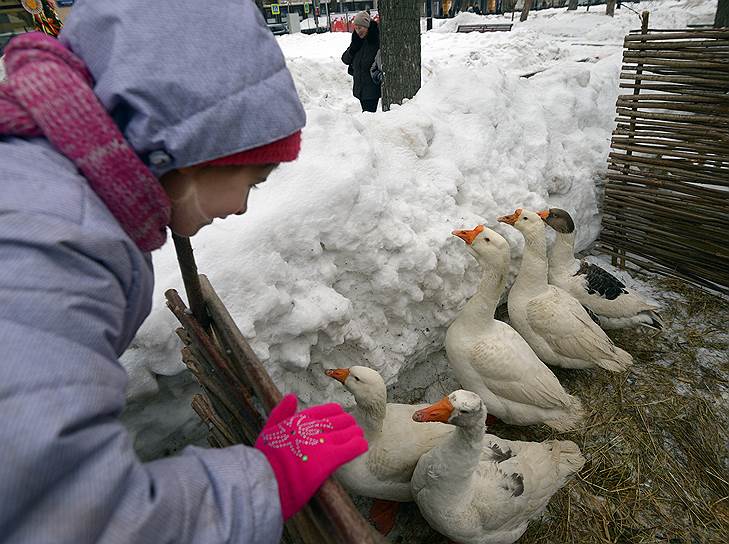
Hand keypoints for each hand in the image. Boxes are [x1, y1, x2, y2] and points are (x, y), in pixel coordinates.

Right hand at [255, 394, 366, 519]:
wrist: (265, 480)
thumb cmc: (265, 458)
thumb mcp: (269, 429)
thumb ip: (281, 412)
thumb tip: (291, 396)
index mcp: (300, 419)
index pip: (329, 410)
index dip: (338, 415)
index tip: (341, 420)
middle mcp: (313, 428)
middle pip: (342, 420)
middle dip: (349, 425)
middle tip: (353, 430)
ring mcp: (322, 443)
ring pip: (349, 433)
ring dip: (356, 434)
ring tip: (360, 437)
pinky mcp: (329, 459)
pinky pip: (352, 448)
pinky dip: (359, 446)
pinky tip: (363, 446)